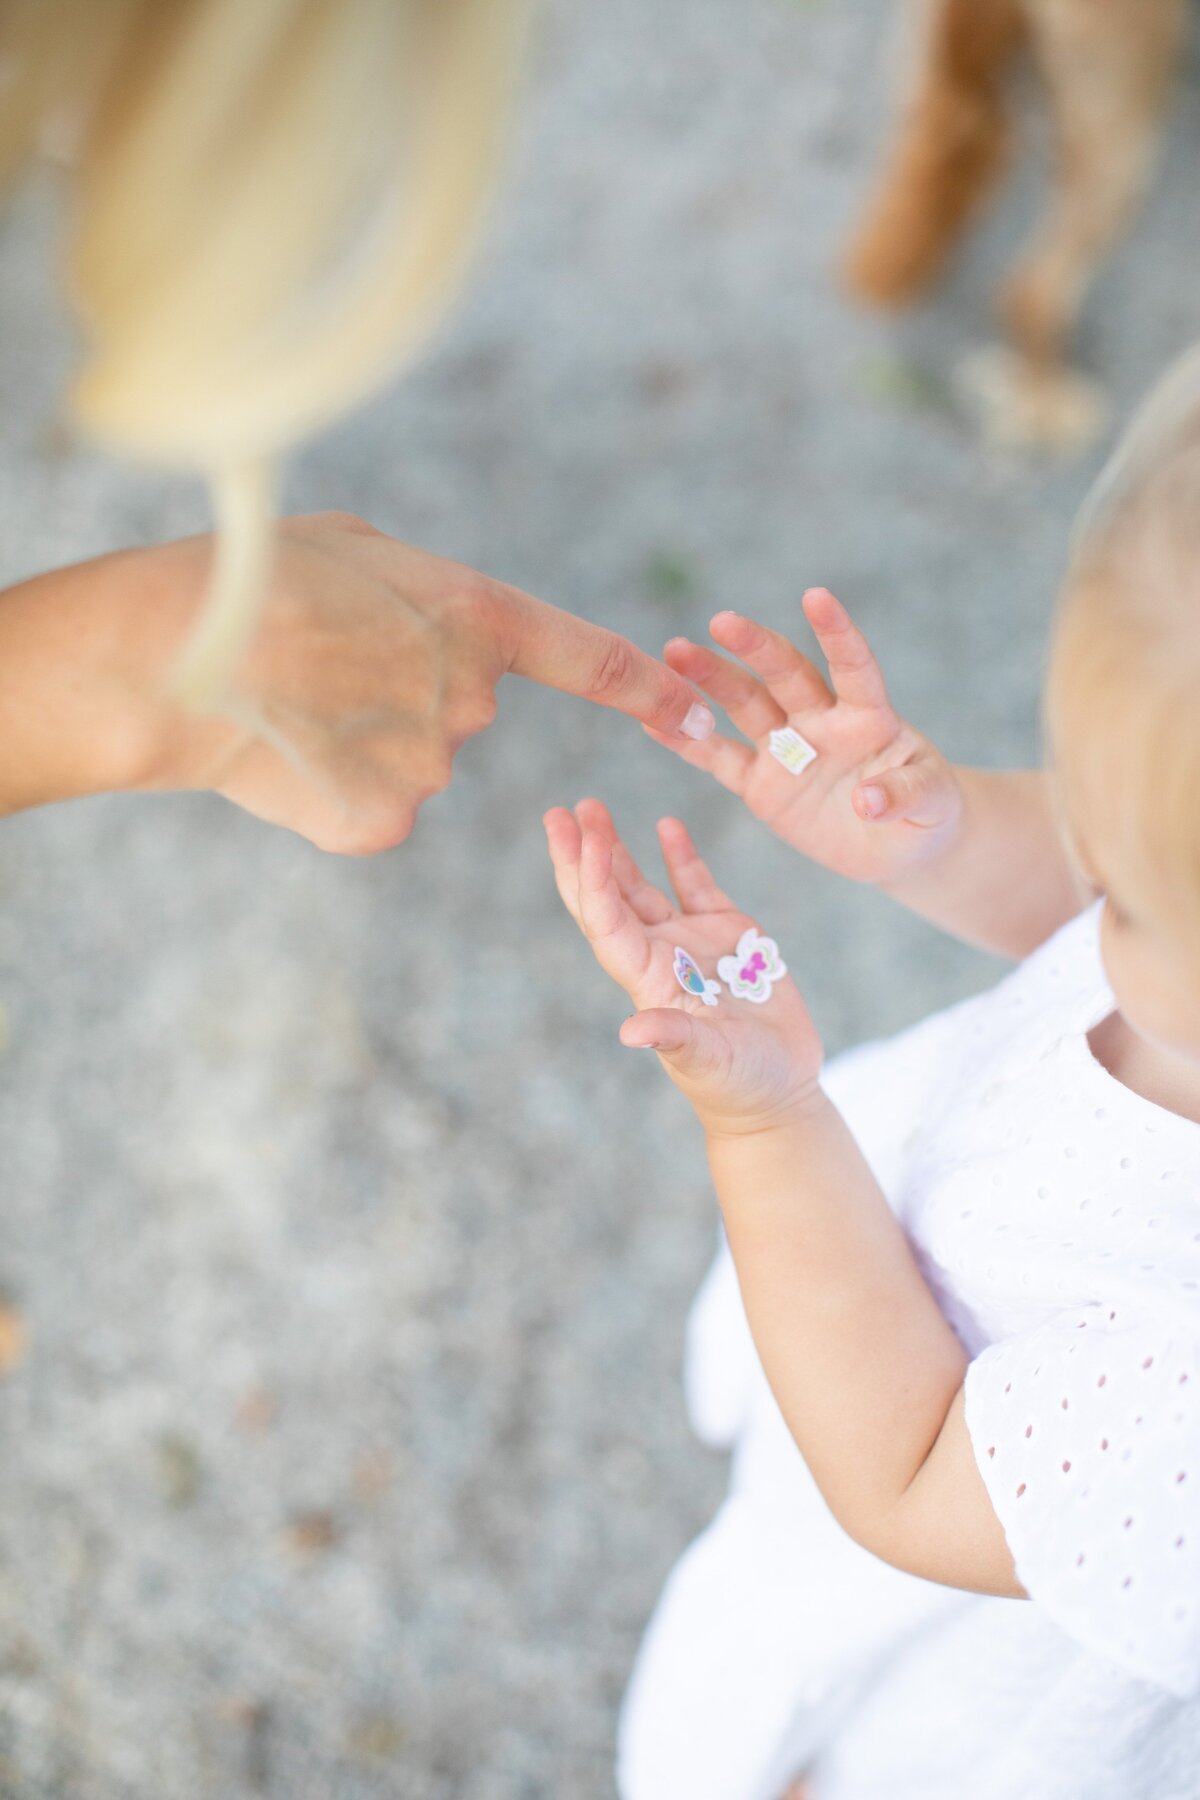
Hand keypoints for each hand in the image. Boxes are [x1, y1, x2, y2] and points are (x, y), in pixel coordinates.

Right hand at [2, 512, 714, 851]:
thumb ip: (425, 598)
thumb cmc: (252, 579)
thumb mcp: (357, 550)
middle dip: (404, 690)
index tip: (696, 714)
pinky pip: (373, 807)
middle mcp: (470, 700)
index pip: (591, 660)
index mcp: (474, 617)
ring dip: (359, 738)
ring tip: (286, 702)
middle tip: (318, 661)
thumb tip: (439, 643)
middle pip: (459, 707)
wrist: (166, 659)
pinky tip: (284, 753)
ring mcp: (429, 770)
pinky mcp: (382, 824)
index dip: (648, 688)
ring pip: (409, 759)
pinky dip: (333, 787)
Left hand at [544, 798, 822, 1135]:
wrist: (777, 1092)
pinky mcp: (728, 935)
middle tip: (560, 812)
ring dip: (615, 850)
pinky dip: (680, 856)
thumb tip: (631, 1032)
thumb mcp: (708, 1062)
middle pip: (608, 897)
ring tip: (592, 808)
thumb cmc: (740, 1085)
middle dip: (582, 855)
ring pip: (641, 887)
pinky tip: (666, 825)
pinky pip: (695, 886)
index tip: (583, 837)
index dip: (592, 880)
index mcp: (647, 980)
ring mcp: (690, 942)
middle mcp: (659, 955)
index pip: (607, 922)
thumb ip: (674, 1040)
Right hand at [646, 587, 960, 887]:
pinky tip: (651, 721)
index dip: (836, 633)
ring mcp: (788, 750)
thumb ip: (906, 794)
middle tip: (720, 622)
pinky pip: (718, 759)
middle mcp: (822, 721)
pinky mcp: (761, 785)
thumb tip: (868, 800)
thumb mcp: (934, 805)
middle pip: (785, 675)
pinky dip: (685, 742)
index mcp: (869, 716)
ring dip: (710, 679)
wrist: (898, 845)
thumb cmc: (928, 813)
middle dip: (754, 647)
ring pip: (744, 706)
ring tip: (674, 653)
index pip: (852, 666)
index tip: (816, 597)